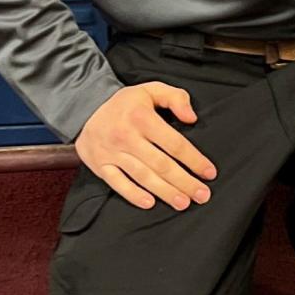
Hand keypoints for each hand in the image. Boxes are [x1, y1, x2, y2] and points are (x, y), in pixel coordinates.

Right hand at [74, 83, 217, 209]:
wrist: (84, 110)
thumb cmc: (126, 104)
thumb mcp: (150, 90)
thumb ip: (175, 98)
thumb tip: (191, 118)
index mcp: (141, 117)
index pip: (174, 143)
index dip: (194, 159)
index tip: (209, 172)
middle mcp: (127, 136)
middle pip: (161, 164)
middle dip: (184, 182)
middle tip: (202, 195)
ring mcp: (112, 153)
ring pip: (143, 176)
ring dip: (165, 192)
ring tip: (183, 203)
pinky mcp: (101, 166)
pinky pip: (118, 183)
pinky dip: (133, 195)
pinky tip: (149, 204)